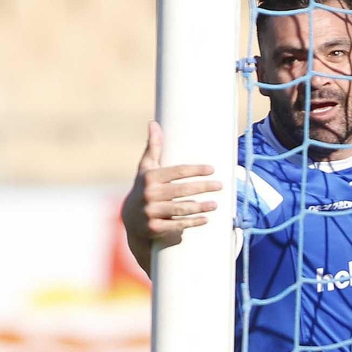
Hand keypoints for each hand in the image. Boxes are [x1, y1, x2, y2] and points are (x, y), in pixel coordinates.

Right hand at [121, 120, 223, 261]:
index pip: (177, 171)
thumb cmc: (144, 188)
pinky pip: (177, 225)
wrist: (131, 219)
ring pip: (181, 208)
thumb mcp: (146, 168)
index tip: (212, 169)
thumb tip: (154, 123)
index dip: (196, 170)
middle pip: (182, 190)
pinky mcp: (154, 228)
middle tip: (220, 185)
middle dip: (203, 187)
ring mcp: (151, 212)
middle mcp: (149, 194)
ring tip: (215, 204)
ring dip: (201, 206)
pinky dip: (193, 222)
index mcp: (150, 177)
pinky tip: (206, 219)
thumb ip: (153, 147)